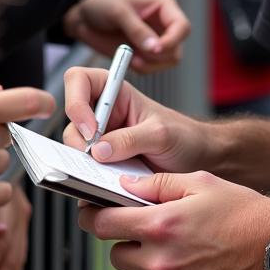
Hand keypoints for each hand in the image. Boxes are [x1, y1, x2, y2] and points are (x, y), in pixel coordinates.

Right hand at [63, 65, 208, 172]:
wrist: (198, 161)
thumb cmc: (183, 136)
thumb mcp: (160, 134)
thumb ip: (130, 139)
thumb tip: (98, 151)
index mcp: (114, 92)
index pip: (78, 80)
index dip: (76, 101)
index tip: (91, 129)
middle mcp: (103, 114)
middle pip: (71, 120)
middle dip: (78, 140)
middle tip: (95, 160)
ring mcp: (101, 140)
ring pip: (74, 149)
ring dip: (84, 164)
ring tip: (106, 178)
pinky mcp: (103, 165)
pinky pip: (86, 172)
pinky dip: (92, 181)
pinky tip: (108, 189)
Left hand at [65, 0, 189, 72]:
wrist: (82, 15)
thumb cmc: (101, 3)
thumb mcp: (118, 12)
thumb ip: (138, 30)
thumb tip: (155, 47)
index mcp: (164, 7)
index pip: (182, 27)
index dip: (172, 40)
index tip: (155, 49)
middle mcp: (164, 25)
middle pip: (177, 48)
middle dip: (159, 56)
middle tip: (138, 56)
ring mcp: (155, 41)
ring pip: (168, 62)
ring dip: (151, 65)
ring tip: (132, 58)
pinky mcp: (144, 53)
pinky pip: (153, 68)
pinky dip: (143, 69)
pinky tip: (129, 60)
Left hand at [78, 170, 269, 269]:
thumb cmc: (241, 212)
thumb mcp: (198, 182)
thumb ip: (156, 183)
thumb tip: (124, 185)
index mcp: (161, 225)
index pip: (103, 225)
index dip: (92, 216)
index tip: (91, 213)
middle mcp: (162, 262)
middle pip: (116, 254)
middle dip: (126, 239)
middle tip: (149, 228)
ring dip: (144, 264)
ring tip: (174, 248)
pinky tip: (186, 268)